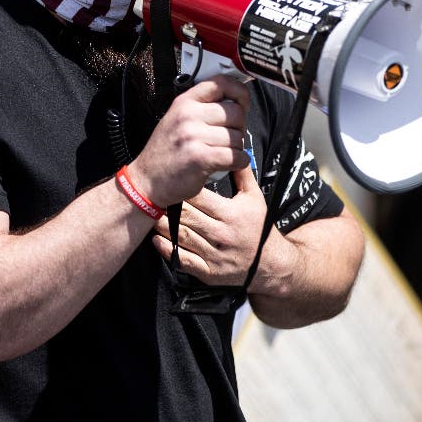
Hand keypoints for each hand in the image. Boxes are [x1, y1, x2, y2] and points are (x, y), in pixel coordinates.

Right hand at [126, 74, 249, 207]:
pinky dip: (238, 162)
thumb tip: (235, 102)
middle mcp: (188, 115)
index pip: (221, 83)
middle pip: (236, 113)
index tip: (242, 102)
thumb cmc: (165, 153)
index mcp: (184, 102)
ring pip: (238, 137)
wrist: (146, 180)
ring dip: (236, 149)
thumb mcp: (176, 119)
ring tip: (221, 153)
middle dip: (239, 128)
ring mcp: (194, 135)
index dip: (239, 92)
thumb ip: (201, 107)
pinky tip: (227, 164)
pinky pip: (236, 156)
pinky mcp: (201, 157)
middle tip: (228, 138)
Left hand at [150, 163, 267, 286]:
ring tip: (150, 213)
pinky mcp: (209, 272)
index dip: (183, 189)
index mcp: (231, 214)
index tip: (170, 181)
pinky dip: (167, 250)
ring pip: (181, 236)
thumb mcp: (255, 198)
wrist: (271, 264)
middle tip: (154, 195)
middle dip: (169, 205)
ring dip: (163, 225)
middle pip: (187, 216)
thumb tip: (235, 149)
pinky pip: (183, 260)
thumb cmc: (260, 227)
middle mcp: (222, 234)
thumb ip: (242, 174)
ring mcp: (215, 255)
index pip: (200, 198)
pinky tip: (156, 239)